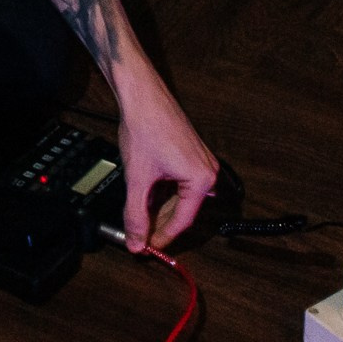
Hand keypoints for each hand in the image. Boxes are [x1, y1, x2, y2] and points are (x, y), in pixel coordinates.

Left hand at [116, 81, 220, 251]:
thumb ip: (135, 214)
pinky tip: (144, 195)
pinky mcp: (188, 153)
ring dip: (158, 207)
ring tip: (138, 216)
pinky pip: (177, 182)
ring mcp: (199, 160)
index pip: (183, 220)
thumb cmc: (145, 127)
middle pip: (182, 209)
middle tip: (140, 235)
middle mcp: (206, 170)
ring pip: (178, 196)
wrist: (140, 94)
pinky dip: (161, 191)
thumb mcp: (137, 178)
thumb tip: (136, 241)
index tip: (148, 247)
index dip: (163, 237)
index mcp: (202, 178)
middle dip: (158, 222)